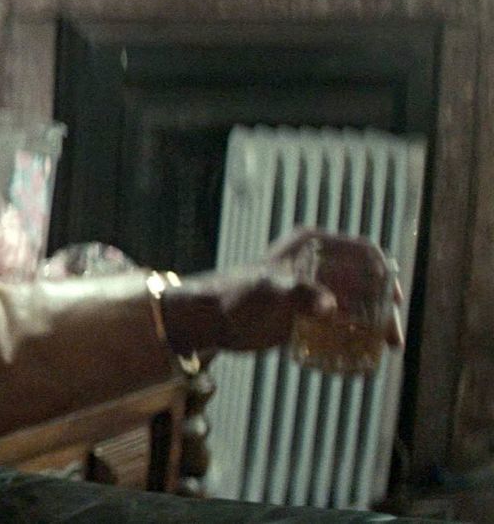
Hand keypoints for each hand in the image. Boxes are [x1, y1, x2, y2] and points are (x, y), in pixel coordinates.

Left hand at [159, 231, 404, 353]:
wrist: (208, 320)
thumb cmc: (233, 296)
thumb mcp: (268, 291)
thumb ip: (297, 295)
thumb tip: (330, 308)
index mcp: (311, 246)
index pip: (363, 252)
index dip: (385, 274)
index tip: (395, 300)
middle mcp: (317, 264)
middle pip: (366, 281)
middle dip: (385, 307)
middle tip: (393, 337)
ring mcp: (313, 288)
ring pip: (357, 303)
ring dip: (375, 324)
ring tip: (386, 348)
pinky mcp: (306, 312)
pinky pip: (340, 323)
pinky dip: (355, 336)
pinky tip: (364, 355)